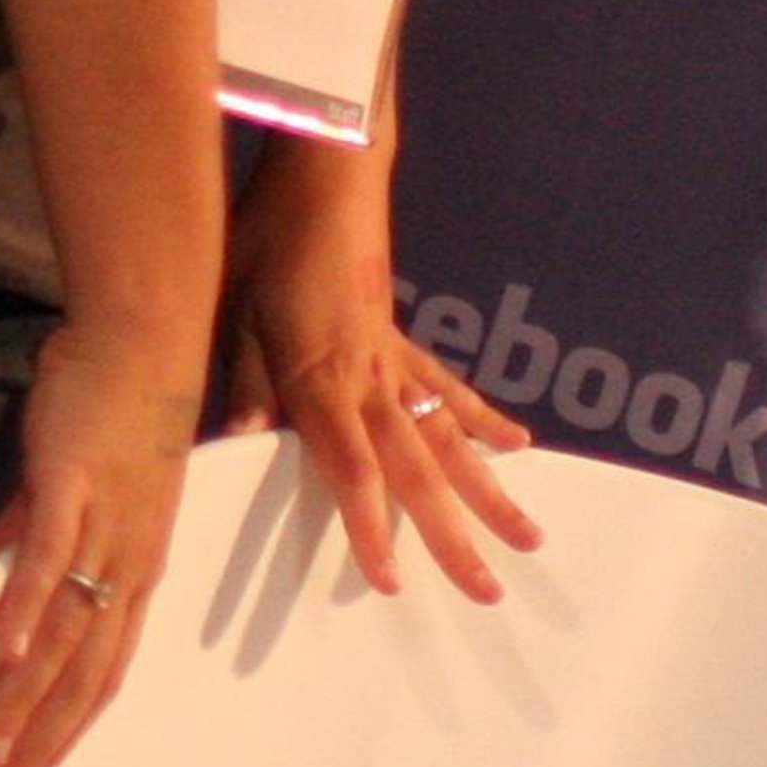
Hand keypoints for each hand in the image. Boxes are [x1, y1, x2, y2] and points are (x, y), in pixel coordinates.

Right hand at [0, 318, 201, 766]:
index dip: (67, 726)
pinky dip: (25, 604)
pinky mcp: (71, 483)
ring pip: (63, 628)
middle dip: (41, 736)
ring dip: (23, 693)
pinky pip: (47, 555)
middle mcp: (127, 560)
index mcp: (135, 567)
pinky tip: (3, 649)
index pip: (104, 668)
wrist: (140, 336)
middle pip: (84, 669)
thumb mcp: (82, 489)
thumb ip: (35, 537)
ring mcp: (102, 524)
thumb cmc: (114, 406)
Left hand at [222, 142, 540, 602]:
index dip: (372, 528)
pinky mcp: (401, 338)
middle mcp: (369, 379)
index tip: (392, 582)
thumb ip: (247, 380)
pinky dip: (484, 418)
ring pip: (450, 438)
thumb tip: (245, 444)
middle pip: (419, 470)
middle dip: (453, 536)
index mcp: (322, 379)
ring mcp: (393, 359)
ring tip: (531, 538)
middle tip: (489, 593)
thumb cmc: (267, 240)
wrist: (323, 173)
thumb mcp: (235, 309)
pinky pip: (449, 385)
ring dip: (490, 492)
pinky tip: (519, 445)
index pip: (354, 469)